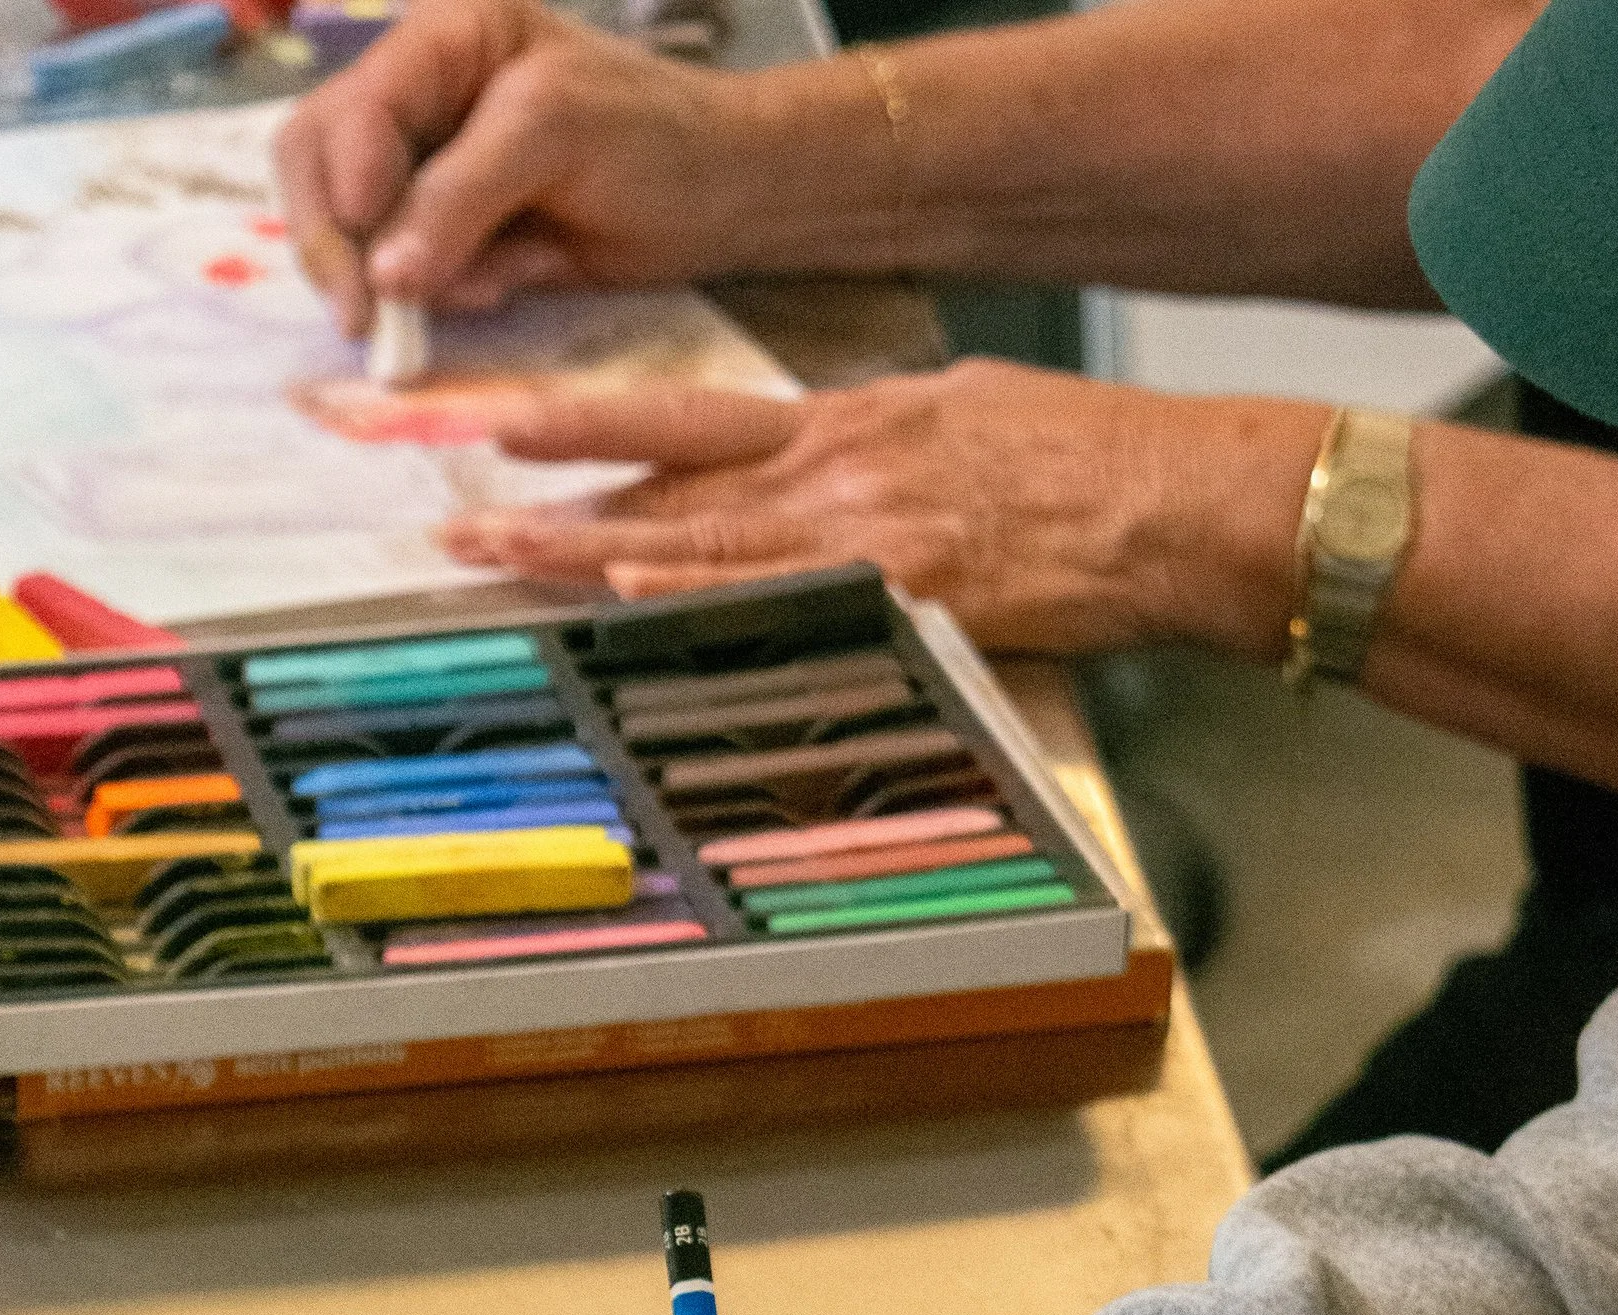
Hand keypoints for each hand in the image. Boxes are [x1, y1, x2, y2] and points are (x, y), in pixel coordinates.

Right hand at [273, 0, 749, 331]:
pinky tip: (504, 285)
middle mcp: (419, 101)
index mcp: (440, 42)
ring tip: (479, 291)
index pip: (348, 114)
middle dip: (339, 246)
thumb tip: (384, 273)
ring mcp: (429, 173)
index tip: (368, 276)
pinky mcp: (452, 237)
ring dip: (397, 280)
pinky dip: (441, 299)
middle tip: (368, 324)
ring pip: (352, 233)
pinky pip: (409, 278)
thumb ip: (460, 193)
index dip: (343, 194)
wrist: (719, 197)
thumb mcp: (551, 133)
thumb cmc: (650, 137)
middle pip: (318, 169)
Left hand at [443, 366, 1323, 657]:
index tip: (481, 426)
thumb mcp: (964, 429)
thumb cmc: (1093, 470)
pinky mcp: (908, 586)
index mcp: (844, 427)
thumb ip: (870, 461)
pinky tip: (627, 581)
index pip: (677, 419)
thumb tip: (808, 498)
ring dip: (577, 544)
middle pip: (653, 472)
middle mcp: (833, 469)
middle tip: (432, 494)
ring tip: (483, 550)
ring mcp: (863, 529)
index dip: (573, 424)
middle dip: (534, 486)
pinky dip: (700, 583)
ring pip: (689, 529)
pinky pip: (780, 591)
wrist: (1184, 499)